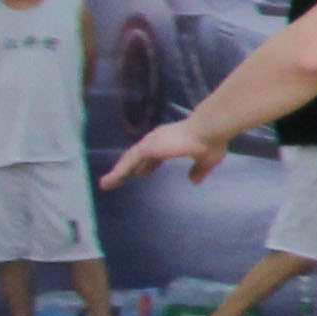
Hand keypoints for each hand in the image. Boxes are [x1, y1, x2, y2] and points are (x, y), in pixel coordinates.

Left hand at [100, 118, 225, 190]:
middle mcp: (157, 139)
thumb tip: (194, 181)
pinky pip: (127, 164)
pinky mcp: (146, 149)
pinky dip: (117, 173)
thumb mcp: (207, 160)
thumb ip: (198, 170)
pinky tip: (109, 182)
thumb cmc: (210, 142)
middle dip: (128, 168)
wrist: (209, 130)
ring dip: (117, 172)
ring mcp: (151, 143)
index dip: (147, 165)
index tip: (141, 173)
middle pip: (137, 157)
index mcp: (171, 141)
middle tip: (119, 179)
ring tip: (106, 184)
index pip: (154, 155)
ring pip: (129, 160)